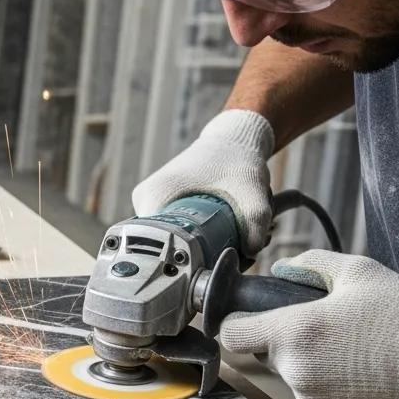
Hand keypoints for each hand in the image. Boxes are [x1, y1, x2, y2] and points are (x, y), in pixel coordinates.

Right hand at [132, 109, 274, 254]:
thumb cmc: (236, 160)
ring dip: (200, 243)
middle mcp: (144, 200)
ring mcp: (148, 201)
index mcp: (154, 196)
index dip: (193, 258)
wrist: (230, 141)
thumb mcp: (252, 193)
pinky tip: (218, 225)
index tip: (221, 255)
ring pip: (171, 238)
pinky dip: (195, 232)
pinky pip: (172, 229)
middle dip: (202, 251)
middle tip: (235, 242)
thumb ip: (254, 225)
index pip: (161, 246)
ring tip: (230, 230)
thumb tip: (248, 254)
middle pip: (167, 245)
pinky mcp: (157, 202)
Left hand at [220, 250, 398, 398]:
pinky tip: (353, 371)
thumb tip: (282, 268)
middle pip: (263, 353)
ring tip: (344, 349)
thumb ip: (311, 264)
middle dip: (281, 340)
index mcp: (293, 331)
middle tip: (319, 328)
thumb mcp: (357, 273)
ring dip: (305, 363)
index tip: (249, 318)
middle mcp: (295, 368)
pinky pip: (312, 397)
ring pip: (290, 376)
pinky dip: (325, 385)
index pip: (231, 334)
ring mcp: (311, 398)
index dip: (236, 324)